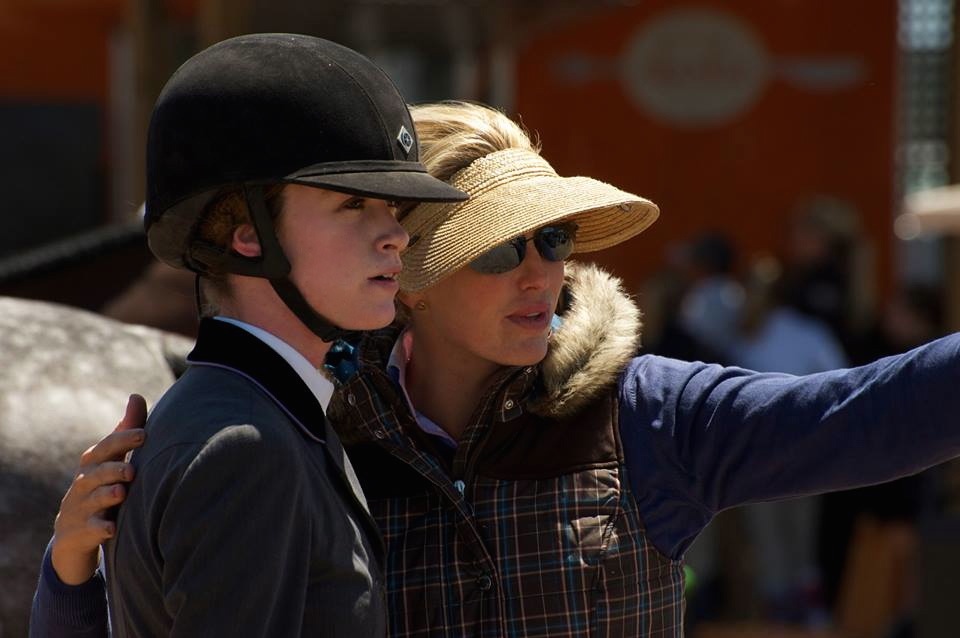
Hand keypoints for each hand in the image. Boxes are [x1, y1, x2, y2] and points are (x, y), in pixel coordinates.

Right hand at [50, 394, 147, 584]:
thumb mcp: (111, 459)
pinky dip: (100, 528)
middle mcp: (84, 482)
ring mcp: (81, 507)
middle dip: (113, 469)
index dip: (123, 440)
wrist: (74, 532)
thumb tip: (136, 396)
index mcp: (94, 463)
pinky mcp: (81, 531)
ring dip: (107, 495)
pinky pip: (90, 529)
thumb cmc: (101, 486)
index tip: (143, 434)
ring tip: (122, 492)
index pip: (107, 447)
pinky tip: (112, 528)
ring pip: (93, 499)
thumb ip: (125, 431)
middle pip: (97, 472)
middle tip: (131, 470)